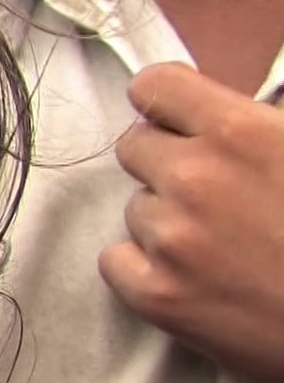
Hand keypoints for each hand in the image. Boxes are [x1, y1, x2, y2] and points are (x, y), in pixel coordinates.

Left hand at [102, 62, 283, 382]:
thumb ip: (266, 123)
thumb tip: (229, 110)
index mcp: (241, 133)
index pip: (155, 88)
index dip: (169, 107)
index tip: (183, 125)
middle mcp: (196, 178)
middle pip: (134, 147)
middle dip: (167, 164)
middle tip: (216, 195)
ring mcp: (172, 238)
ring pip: (134, 208)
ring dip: (168, 220)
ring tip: (227, 246)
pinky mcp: (157, 294)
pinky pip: (116, 261)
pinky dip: (146, 270)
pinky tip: (197, 279)